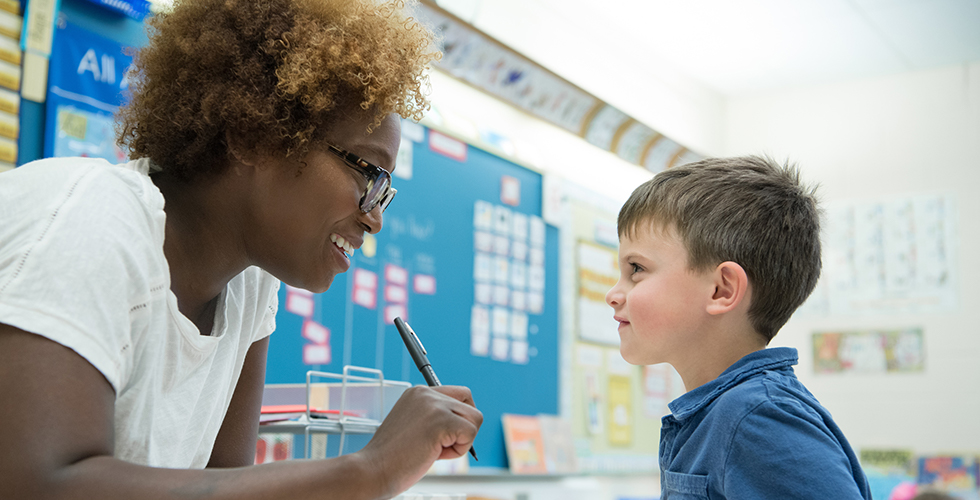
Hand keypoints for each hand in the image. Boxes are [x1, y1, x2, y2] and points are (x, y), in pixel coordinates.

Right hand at [355, 385, 481, 497]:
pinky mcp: (441, 421)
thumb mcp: (414, 425)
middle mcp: (427, 393)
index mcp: (418, 392)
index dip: (459, 418)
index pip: (460, 394)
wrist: (373, 469)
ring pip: (475, 419)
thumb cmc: (392, 456)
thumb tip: (465, 423)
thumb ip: (434, 417)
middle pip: (471, 406)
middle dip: (463, 429)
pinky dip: (458, 450)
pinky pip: (470, 434)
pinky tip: (434, 454)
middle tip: (438, 445)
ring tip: (433, 450)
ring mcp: (434, 405)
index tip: (442, 435)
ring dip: (460, 441)